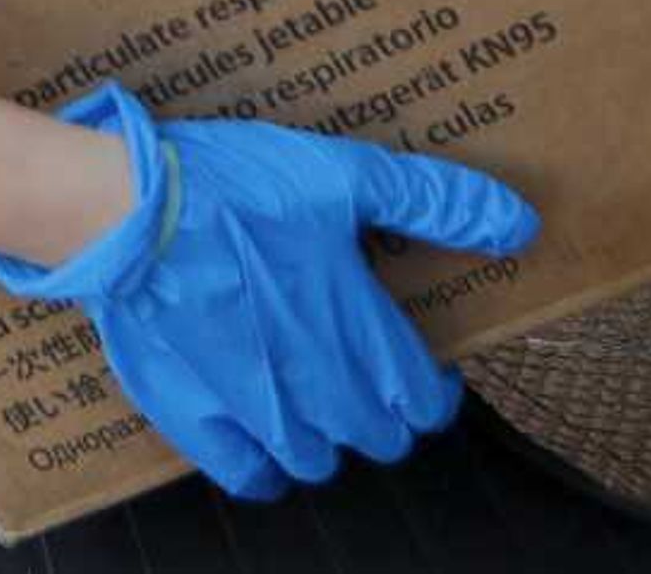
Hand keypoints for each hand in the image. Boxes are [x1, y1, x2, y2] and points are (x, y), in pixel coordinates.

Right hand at [0, 85, 538, 501]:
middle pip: (375, 436)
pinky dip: (264, 470)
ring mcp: (256, 411)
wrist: (132, 212)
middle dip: (382, 413)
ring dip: (326, 439)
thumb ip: (436, 202)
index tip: (426, 372)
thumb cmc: (240, 189)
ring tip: (317, 402)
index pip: (422, 401)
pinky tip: (264, 444)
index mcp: (361, 333)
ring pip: (316, 461)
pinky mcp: (196, 416)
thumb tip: (518, 224)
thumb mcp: (347, 174)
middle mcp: (318, 387)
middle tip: (368, 377)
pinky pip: (245, 475)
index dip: (433, 393)